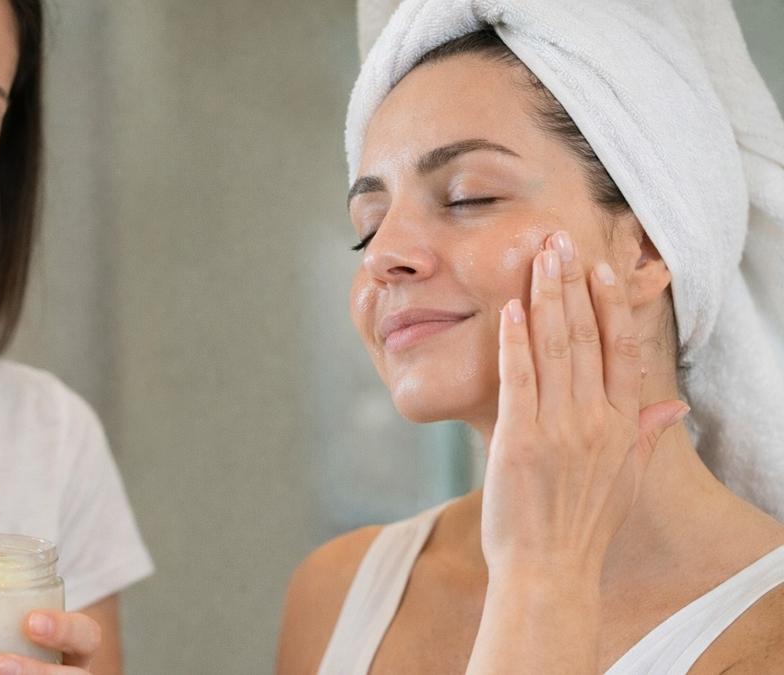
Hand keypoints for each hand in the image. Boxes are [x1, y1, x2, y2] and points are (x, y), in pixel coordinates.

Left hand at [483, 231, 688, 579]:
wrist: (550, 572)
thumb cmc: (582, 528)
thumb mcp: (626, 481)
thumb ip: (646, 437)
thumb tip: (672, 407)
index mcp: (622, 427)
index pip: (622, 351)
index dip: (612, 305)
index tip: (601, 268)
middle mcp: (595, 421)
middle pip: (587, 338)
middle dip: (572, 284)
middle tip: (560, 240)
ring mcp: (558, 429)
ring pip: (555, 348)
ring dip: (545, 298)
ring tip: (539, 256)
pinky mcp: (519, 439)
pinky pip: (518, 380)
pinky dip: (515, 342)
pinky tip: (510, 309)